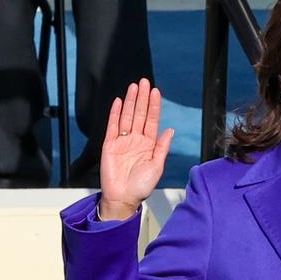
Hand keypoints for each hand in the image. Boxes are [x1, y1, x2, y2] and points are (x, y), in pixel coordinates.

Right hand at [99, 78, 173, 220]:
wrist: (123, 198)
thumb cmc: (141, 186)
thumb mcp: (157, 166)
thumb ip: (162, 147)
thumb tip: (170, 130)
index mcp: (149, 144)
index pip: (152, 120)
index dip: (154, 106)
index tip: (156, 92)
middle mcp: (136, 140)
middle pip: (139, 114)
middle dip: (142, 98)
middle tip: (144, 82)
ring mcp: (122, 141)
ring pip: (127, 116)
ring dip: (130, 101)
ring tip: (133, 87)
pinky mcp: (109, 145)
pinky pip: (112, 126)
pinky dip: (115, 114)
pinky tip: (118, 102)